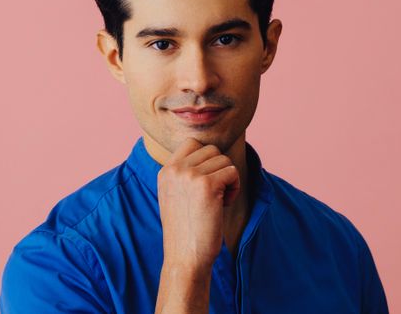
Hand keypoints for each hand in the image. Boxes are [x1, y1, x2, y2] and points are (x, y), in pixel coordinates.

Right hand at [156, 137, 240, 270]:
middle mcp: (175, 169)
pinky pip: (232, 172)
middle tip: (214, 194)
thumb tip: (211, 151)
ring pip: (224, 160)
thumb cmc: (186, 229)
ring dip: (227, 179)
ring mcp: (190, 175)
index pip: (192, 143)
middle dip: (219, 169)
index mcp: (166, 171)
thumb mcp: (175, 194)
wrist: (185, 257)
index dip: (206, 160)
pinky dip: (234, 188)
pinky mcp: (207, 185)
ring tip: (218, 201)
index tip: (206, 183)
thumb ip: (185, 172)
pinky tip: (223, 204)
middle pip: (212, 150)